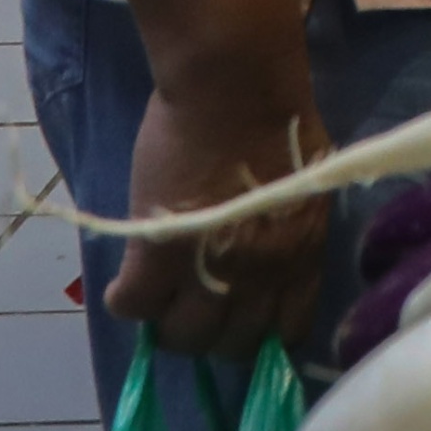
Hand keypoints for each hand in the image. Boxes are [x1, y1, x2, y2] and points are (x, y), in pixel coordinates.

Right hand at [108, 65, 325, 359]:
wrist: (237, 85)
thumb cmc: (278, 120)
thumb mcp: (305, 191)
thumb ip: (291, 236)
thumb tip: (270, 261)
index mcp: (302, 257)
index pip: (286, 333)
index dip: (258, 332)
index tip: (239, 318)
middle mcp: (261, 275)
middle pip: (228, 345)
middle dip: (209, 332)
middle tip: (189, 305)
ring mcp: (210, 268)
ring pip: (180, 335)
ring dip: (165, 322)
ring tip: (158, 295)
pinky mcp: (159, 252)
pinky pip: (133, 306)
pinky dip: (125, 300)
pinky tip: (127, 281)